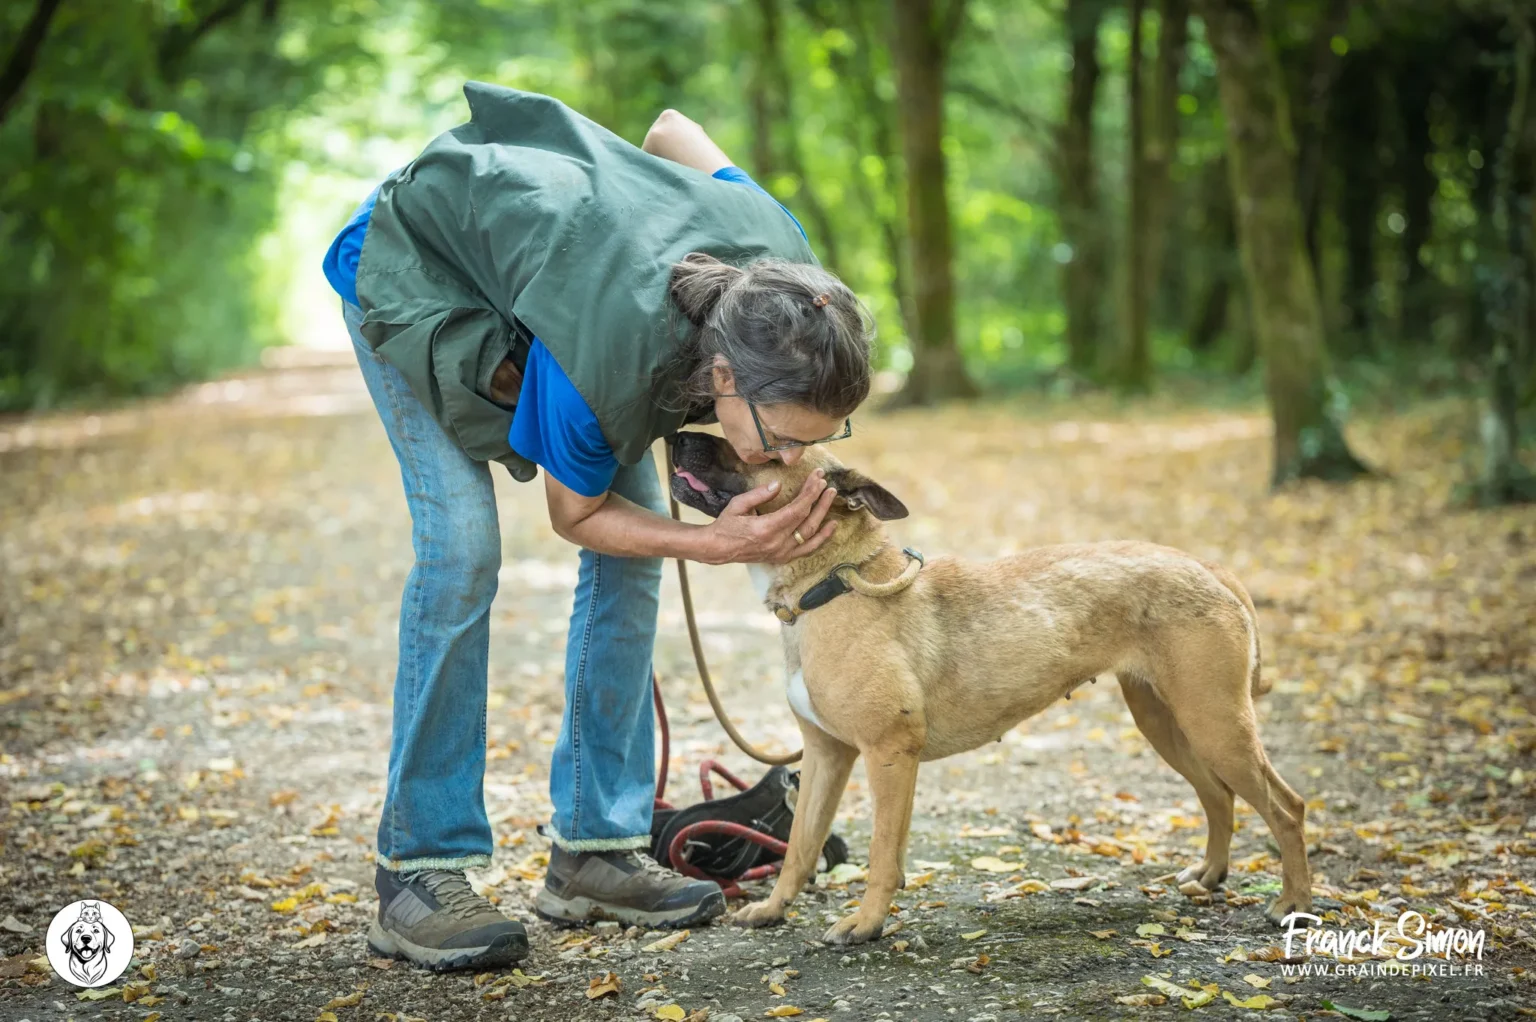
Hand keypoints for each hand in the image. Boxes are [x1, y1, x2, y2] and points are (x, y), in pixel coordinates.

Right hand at [700, 467, 837, 564]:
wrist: (717, 549)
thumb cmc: (726, 524)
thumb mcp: (738, 505)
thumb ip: (759, 495)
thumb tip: (778, 485)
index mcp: (766, 528)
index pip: (796, 509)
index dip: (810, 493)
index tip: (818, 478)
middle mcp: (777, 543)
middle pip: (807, 520)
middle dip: (820, 501)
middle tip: (829, 486)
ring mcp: (781, 553)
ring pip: (811, 536)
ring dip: (824, 517)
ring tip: (832, 500)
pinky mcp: (782, 558)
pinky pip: (806, 549)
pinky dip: (820, 538)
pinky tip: (830, 527)